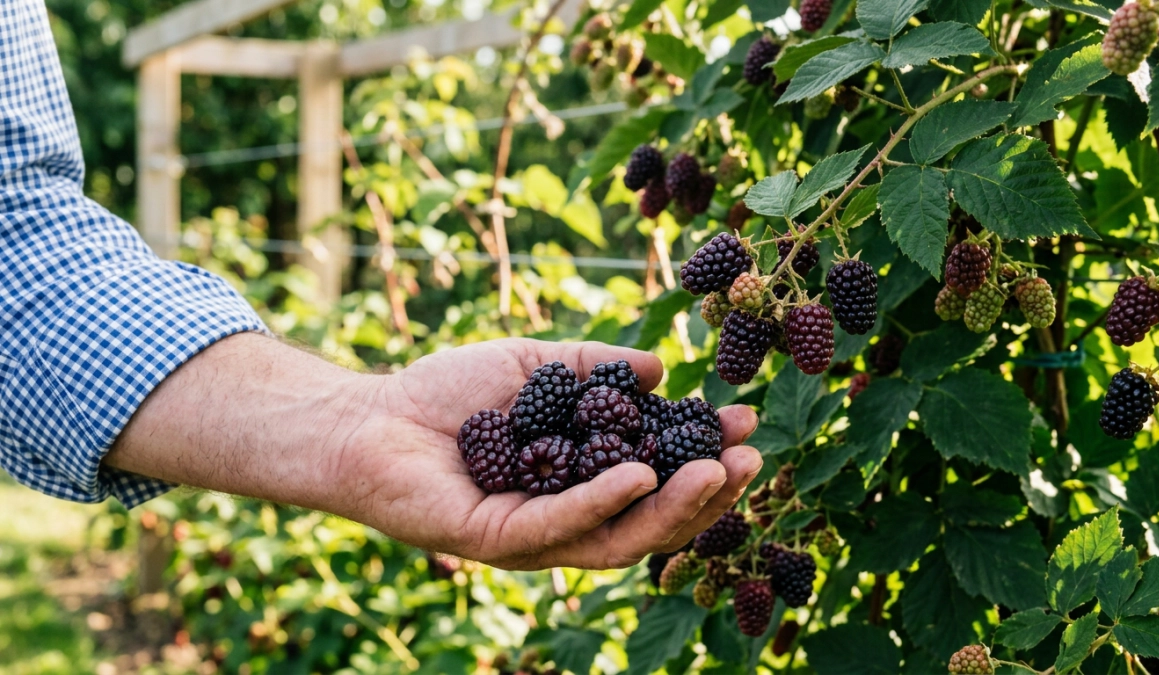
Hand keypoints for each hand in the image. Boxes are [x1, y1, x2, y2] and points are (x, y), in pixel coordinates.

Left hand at [341, 338, 762, 569]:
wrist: (369, 418)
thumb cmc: (447, 393)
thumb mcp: (536, 367)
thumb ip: (595, 369)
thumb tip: (663, 369)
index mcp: (580, 480)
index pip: (657, 477)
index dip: (704, 453)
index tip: (744, 420)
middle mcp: (566, 517)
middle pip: (652, 517)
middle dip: (708, 490)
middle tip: (750, 457)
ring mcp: (535, 536)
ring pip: (621, 536)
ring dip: (675, 505)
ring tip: (717, 470)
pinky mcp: (500, 542)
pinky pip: (563, 526)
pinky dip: (606, 500)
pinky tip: (643, 472)